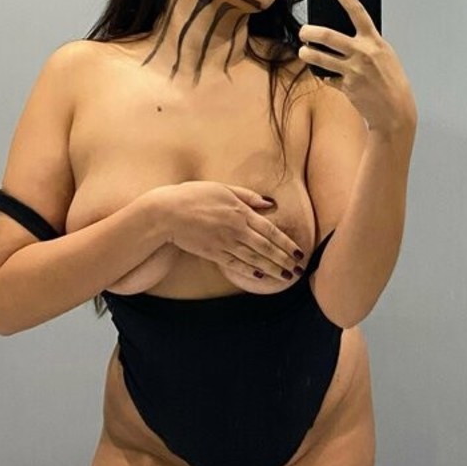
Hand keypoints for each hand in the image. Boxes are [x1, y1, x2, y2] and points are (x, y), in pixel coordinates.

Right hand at [150, 181, 305, 281]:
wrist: (167, 212)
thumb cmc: (194, 195)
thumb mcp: (223, 188)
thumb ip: (247, 196)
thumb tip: (269, 204)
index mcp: (240, 212)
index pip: (270, 230)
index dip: (286, 243)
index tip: (299, 252)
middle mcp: (236, 229)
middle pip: (265, 247)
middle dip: (284, 260)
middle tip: (298, 270)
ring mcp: (224, 243)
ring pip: (253, 258)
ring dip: (271, 269)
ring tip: (285, 277)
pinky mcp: (213, 253)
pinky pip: (235, 264)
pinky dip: (249, 271)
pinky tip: (260, 276)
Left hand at [298, 0, 416, 134]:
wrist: (395, 110)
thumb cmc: (390, 80)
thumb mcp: (384, 54)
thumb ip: (366, 42)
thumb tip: (346, 30)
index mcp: (374, 41)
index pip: (356, 10)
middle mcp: (363, 53)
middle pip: (328, 35)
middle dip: (310, 32)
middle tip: (303, 31)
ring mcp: (353, 71)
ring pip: (320, 58)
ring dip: (307, 54)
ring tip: (305, 52)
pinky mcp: (346, 86)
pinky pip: (326, 77)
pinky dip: (323, 75)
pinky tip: (325, 74)